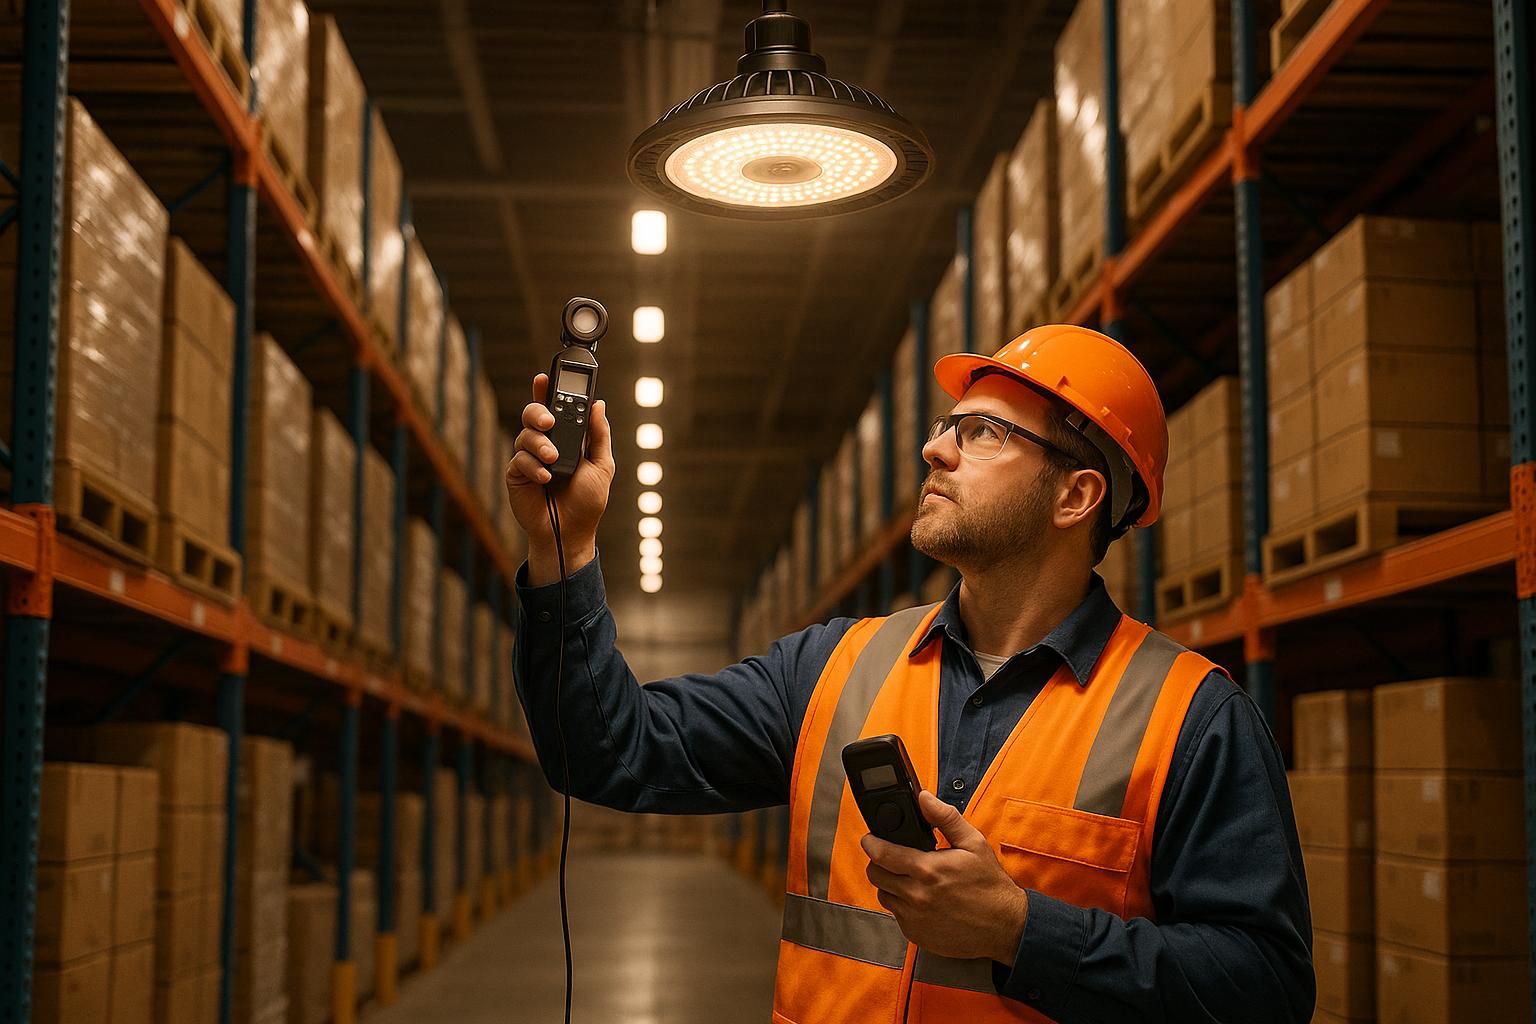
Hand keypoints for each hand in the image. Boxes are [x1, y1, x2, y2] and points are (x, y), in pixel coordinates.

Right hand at [505, 373, 614, 582]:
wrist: (571, 533)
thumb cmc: (587, 502)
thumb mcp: (602, 465)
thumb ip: (598, 435)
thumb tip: (599, 404)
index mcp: (565, 438)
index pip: (555, 408)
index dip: (547, 391)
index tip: (545, 377)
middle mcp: (545, 444)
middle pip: (533, 414)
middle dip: (538, 411)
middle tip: (549, 420)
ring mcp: (529, 458)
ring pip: (525, 435)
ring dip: (540, 444)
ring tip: (553, 459)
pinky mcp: (517, 475)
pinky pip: (519, 459)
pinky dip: (533, 466)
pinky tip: (545, 477)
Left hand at [861, 790, 1028, 963]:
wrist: (1005, 926)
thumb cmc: (990, 886)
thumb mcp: (973, 843)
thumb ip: (945, 818)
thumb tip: (924, 798)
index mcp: (928, 870)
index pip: (881, 854)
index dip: (871, 843)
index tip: (870, 839)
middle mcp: (916, 896)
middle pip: (875, 875)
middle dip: (879, 862)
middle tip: (893, 858)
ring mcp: (914, 918)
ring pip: (883, 895)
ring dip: (890, 885)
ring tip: (910, 879)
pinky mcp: (915, 934)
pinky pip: (896, 915)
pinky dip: (902, 905)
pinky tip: (920, 899)